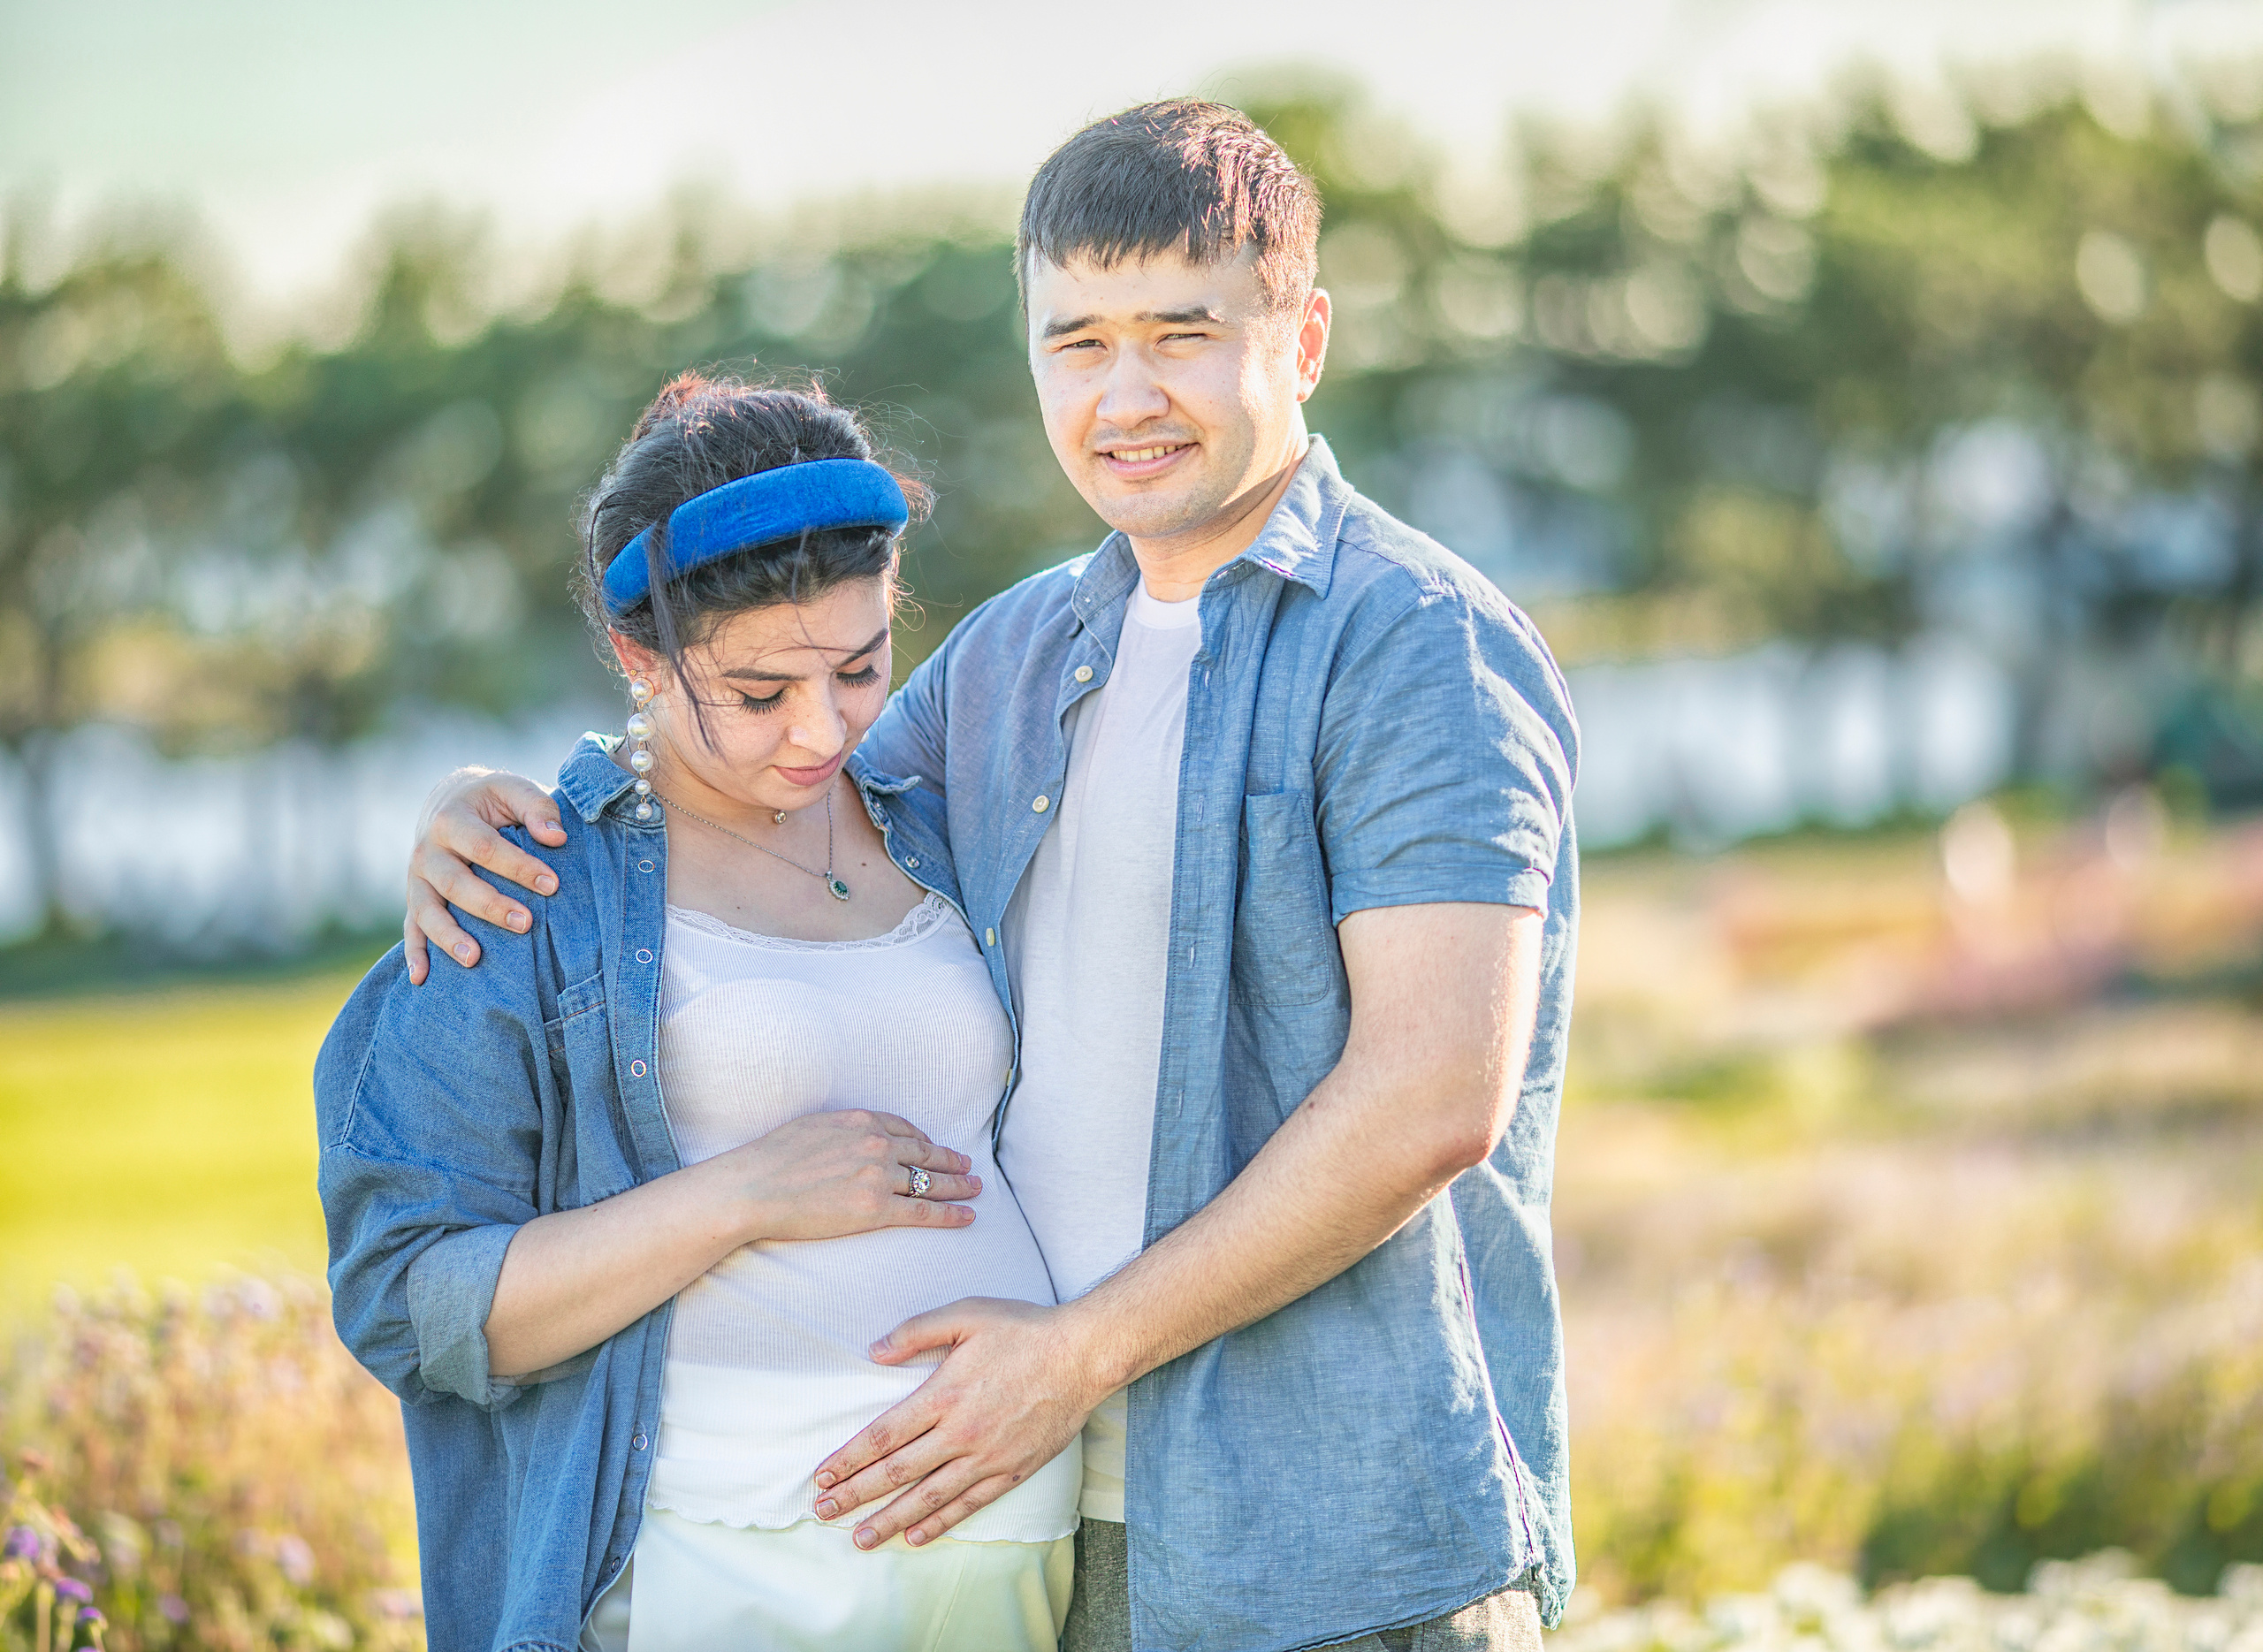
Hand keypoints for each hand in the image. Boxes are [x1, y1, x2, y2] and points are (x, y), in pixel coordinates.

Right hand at [404, 768, 568, 982]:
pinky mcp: (415, 899)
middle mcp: (427, 850)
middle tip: (526, 923)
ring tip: (475, 958)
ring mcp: (417, 878)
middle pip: (455, 883)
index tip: (552, 885)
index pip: (485, 847)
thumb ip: (537, 807)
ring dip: (449, 937)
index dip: (518, 867)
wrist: (451, 800)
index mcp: (451, 819)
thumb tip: (556, 837)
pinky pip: (411, 929)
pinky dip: (414, 955)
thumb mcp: (514, 789)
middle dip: (490, 906)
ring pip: (426, 911)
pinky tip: (422, 979)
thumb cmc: (493, 799)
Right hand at [712, 1109, 982, 1242]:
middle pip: (926, 1154)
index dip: (924, 1141)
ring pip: (931, 1181)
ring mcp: (879, 1177)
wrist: (754, 1186)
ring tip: (975, 1189)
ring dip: (958, 1186)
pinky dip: (950, 1214)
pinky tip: (967, 1216)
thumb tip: (851, 1136)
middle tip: (969, 1166)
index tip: (934, 1148)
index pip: (905, 1129)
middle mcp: (877, 1145)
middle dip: (951, 1161)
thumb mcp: (813, 1125)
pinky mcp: (876, 1209)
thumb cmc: (772, 1158)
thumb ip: (841, 1129)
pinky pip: (924, 1211)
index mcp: (861, 1121)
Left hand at [811, 1298, 1110, 1547]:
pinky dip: (939, 1523)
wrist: (1083, 1355)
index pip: (884, 1435)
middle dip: (855, 1494)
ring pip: (927, 1497)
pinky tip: (914, 1536)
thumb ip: (917, 1331)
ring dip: (889, 1519)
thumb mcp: (967, 1313)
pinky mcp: (1011, 1470)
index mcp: (944, 1394)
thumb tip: (874, 1351)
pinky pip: (968, 1504)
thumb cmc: (1024, 1330)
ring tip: (859, 1538)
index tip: (823, 1474)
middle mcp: (960, 1432)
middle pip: (897, 1472)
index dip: (849, 1458)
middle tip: (822, 1511)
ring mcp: (986, 1457)